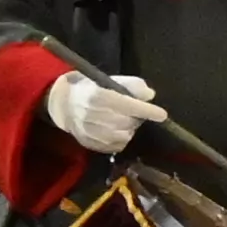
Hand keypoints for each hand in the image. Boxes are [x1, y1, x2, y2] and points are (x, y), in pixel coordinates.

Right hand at [44, 70, 163, 155]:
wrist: (64, 105)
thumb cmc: (92, 89)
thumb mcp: (110, 80)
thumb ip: (132, 85)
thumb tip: (150, 96)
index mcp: (97, 96)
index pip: (127, 105)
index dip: (146, 110)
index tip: (162, 114)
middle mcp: (92, 115)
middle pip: (127, 122)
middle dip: (137, 118)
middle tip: (133, 112)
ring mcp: (89, 131)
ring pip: (123, 136)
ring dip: (129, 129)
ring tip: (122, 120)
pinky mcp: (89, 143)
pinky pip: (116, 146)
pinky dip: (122, 139)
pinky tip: (116, 130)